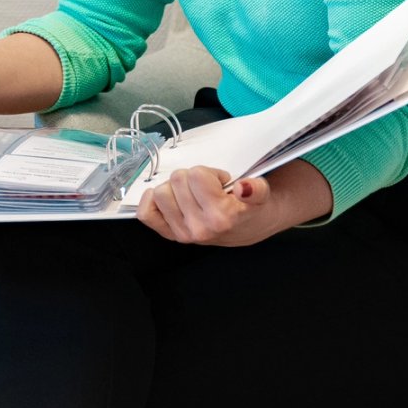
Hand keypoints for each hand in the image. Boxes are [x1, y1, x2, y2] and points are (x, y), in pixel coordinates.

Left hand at [135, 166, 284, 246]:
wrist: (249, 228)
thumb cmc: (250, 207)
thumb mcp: (261, 194)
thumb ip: (256, 189)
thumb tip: (243, 188)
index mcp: (221, 217)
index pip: (197, 174)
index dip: (210, 173)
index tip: (221, 183)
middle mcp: (200, 229)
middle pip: (177, 179)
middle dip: (193, 178)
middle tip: (208, 189)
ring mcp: (182, 234)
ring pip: (160, 192)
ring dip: (175, 188)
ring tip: (194, 194)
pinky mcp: (170, 235)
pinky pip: (146, 214)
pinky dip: (151, 200)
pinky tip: (170, 198)